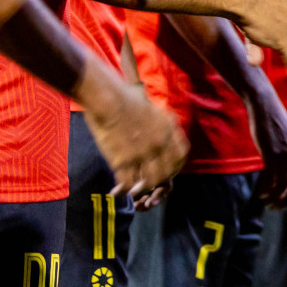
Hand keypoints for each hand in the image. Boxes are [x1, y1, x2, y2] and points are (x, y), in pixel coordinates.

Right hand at [81, 72, 187, 206]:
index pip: (180, 156)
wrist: (107, 97)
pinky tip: (117, 190)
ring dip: (141, 188)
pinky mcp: (122, 160)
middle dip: (157, 181)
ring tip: (133, 190)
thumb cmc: (124, 96)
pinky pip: (127, 184)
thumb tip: (164, 125)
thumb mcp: (151, 107)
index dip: (175, 167)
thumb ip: (160, 121)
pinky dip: (123, 190)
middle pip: (166, 173)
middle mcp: (158, 143)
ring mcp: (141, 153)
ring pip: (149, 182)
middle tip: (147, 183)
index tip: (167, 171)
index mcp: (167, 129)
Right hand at [248, 87, 286, 208]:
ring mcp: (286, 154)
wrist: (265, 107)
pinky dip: (266, 191)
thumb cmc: (276, 123)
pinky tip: (260, 194)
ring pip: (283, 187)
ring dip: (274, 198)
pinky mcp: (272, 153)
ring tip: (267, 201)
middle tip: (277, 207)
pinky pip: (270, 180)